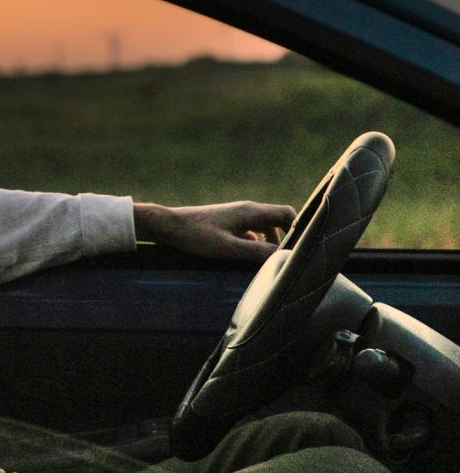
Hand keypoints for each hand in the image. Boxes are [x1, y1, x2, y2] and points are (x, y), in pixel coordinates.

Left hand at [133, 201, 296, 261]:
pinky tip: (248, 258)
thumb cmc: (196, 235)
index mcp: (251, 211)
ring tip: (269, 262)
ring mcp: (237, 216)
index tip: (302, 248)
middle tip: (287, 258)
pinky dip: (255, 243)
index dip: (299, 229)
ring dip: (269, 243)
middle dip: (285, 238)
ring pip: (264, 227)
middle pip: (278, 220)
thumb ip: (256, 252)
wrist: (169, 226)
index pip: (287, 214)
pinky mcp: (228, 223)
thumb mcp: (228, 248)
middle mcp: (247, 210)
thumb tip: (285, 257)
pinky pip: (250, 232)